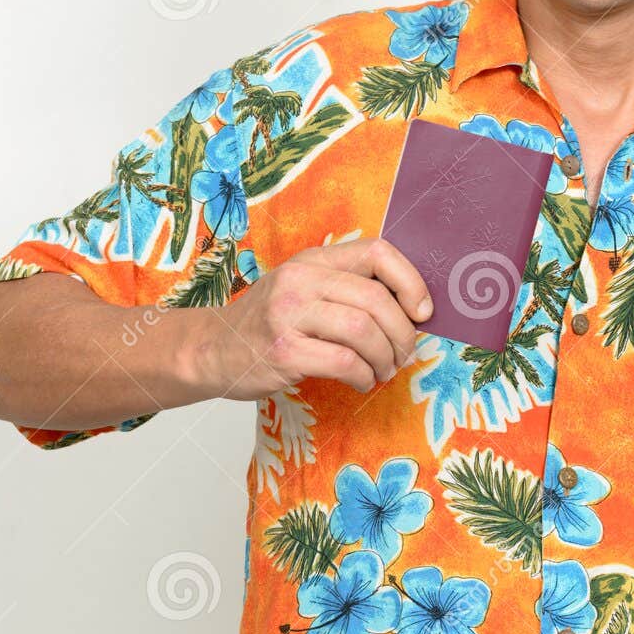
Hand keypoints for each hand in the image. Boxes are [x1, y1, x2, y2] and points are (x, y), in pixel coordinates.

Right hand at [199, 237, 432, 400]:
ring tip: (383, 370)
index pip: (378, 252)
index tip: (422, 311)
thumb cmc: (270, 321)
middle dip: (402, 333)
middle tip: (404, 354)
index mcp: (314, 259)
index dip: (411, 281)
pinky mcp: (283, 352)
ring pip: (364, 332)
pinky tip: (361, 381)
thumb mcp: (304, 287)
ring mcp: (289, 315)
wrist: (211, 349)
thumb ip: (348, 287)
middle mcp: (301, 280)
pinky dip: (363, 377)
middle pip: (377, 299)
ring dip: (385, 358)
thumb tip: (413, 308)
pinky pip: (344, 363)